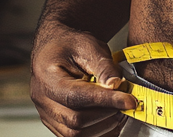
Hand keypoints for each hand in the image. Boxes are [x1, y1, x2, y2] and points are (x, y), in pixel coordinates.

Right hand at [30, 21, 137, 136]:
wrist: (55, 47)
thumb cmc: (69, 44)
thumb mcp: (89, 45)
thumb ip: (103, 65)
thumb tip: (116, 85)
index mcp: (47, 77)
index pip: (77, 97)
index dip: (105, 101)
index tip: (129, 100)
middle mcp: (42, 100)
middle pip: (75, 120)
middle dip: (107, 114)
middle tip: (127, 102)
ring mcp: (47, 114)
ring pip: (74, 134)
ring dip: (103, 125)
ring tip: (119, 109)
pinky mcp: (55, 122)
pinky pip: (74, 136)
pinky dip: (96, 131)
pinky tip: (110, 119)